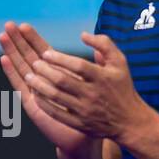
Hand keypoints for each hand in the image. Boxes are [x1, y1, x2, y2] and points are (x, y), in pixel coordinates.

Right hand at [0, 21, 96, 157]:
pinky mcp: (32, 104)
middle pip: (28, 56)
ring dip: (12, 52)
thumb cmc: (91, 112)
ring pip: (21, 67)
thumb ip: (95, 64)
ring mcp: (36, 92)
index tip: (24, 25)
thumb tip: (97, 45)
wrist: (83, 139)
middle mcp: (44, 82)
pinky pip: (20, 85)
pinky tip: (4, 59)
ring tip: (3, 36)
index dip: (33, 39)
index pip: (41, 52)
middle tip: (8, 24)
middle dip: (18, 41)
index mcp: (57, 74)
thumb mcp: (94, 85)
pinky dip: (12, 72)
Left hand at [26, 32, 150, 144]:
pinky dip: (43, 103)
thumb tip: (83, 34)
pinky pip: (56, 113)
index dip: (60, 58)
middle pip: (63, 81)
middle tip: (34, 63)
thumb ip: (104, 44)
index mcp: (102, 78)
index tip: (46, 52)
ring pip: (56, 97)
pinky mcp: (79, 124)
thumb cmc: (122, 87)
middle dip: (44, 71)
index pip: (78, 66)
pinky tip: (35, 94)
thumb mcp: (120, 62)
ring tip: (28, 77)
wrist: (129, 121)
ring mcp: (85, 110)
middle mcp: (93, 94)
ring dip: (39, 86)